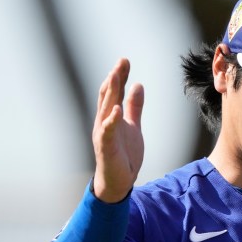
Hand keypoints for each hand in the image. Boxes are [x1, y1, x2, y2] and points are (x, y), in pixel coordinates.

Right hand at [92, 58, 144, 202]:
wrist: (118, 181)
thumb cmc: (123, 154)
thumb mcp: (133, 126)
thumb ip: (134, 107)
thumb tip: (138, 85)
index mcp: (110, 116)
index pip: (114, 91)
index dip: (119, 76)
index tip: (125, 61)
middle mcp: (104, 121)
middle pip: (108, 95)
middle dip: (115, 78)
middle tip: (122, 61)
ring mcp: (103, 133)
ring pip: (105, 109)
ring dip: (110, 92)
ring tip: (115, 76)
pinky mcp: (105, 147)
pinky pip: (107, 131)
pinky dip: (110, 120)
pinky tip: (116, 110)